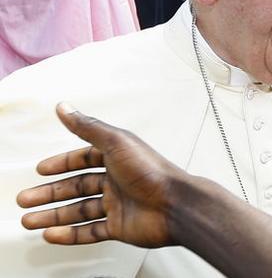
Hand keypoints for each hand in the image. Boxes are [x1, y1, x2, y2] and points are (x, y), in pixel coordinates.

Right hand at [16, 103, 187, 247]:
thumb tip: (64, 107)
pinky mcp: (121, 226)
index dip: (62, 163)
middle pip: (76, 187)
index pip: (84, 159)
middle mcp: (117, 180)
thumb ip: (87, 127)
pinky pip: (90, 231)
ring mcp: (119, 204)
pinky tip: (52, 234)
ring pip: (79, 211)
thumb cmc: (153, 172)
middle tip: (25, 199)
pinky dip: (70, 235)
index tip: (41, 169)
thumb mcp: (116, 142)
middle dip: (49, 193)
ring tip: (29, 220)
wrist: (175, 205)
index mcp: (118, 158)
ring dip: (53, 215)